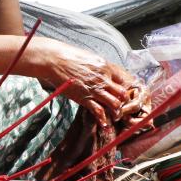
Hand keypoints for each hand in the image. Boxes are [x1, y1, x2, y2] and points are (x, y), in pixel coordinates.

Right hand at [35, 41, 149, 127]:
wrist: (55, 60)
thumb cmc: (69, 57)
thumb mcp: (90, 58)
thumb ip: (100, 68)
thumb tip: (104, 73)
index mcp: (106, 67)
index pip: (123, 81)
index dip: (125, 89)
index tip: (123, 96)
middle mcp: (103, 79)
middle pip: (122, 94)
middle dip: (124, 103)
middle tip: (121, 108)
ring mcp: (94, 89)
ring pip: (115, 104)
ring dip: (116, 113)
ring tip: (115, 117)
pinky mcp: (84, 98)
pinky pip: (99, 111)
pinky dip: (103, 119)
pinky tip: (104, 124)